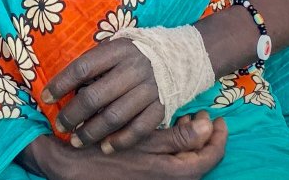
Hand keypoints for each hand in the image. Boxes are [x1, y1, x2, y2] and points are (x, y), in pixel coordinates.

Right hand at [17, 111, 227, 179]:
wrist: (69, 166)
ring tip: (183, 120)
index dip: (218, 138)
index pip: (209, 157)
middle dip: (203, 138)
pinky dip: (170, 147)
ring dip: (187, 141)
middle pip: (198, 160)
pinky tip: (162, 130)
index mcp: (173, 173)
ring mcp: (155, 178)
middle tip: (201, 115)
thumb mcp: (144, 142)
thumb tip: (208, 124)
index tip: (218, 118)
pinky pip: (167, 162)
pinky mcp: (143, 174)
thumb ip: (179, 138)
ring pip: (183, 161)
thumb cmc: (105, 150)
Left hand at [43, 38, 161, 150]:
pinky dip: (120, 141)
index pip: (82, 68)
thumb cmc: (130, 56)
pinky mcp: (161, 108)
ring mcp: (149, 90)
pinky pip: (139, 130)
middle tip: (59, 126)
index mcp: (117, 50)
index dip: (61, 84)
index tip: (45, 98)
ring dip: (91, 132)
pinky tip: (104, 147)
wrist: (173, 59)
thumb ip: (91, 64)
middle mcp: (134, 69)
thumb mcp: (111, 48)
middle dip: (72, 115)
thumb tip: (60, 87)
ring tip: (76, 140)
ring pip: (114, 117)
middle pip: (95, 97)